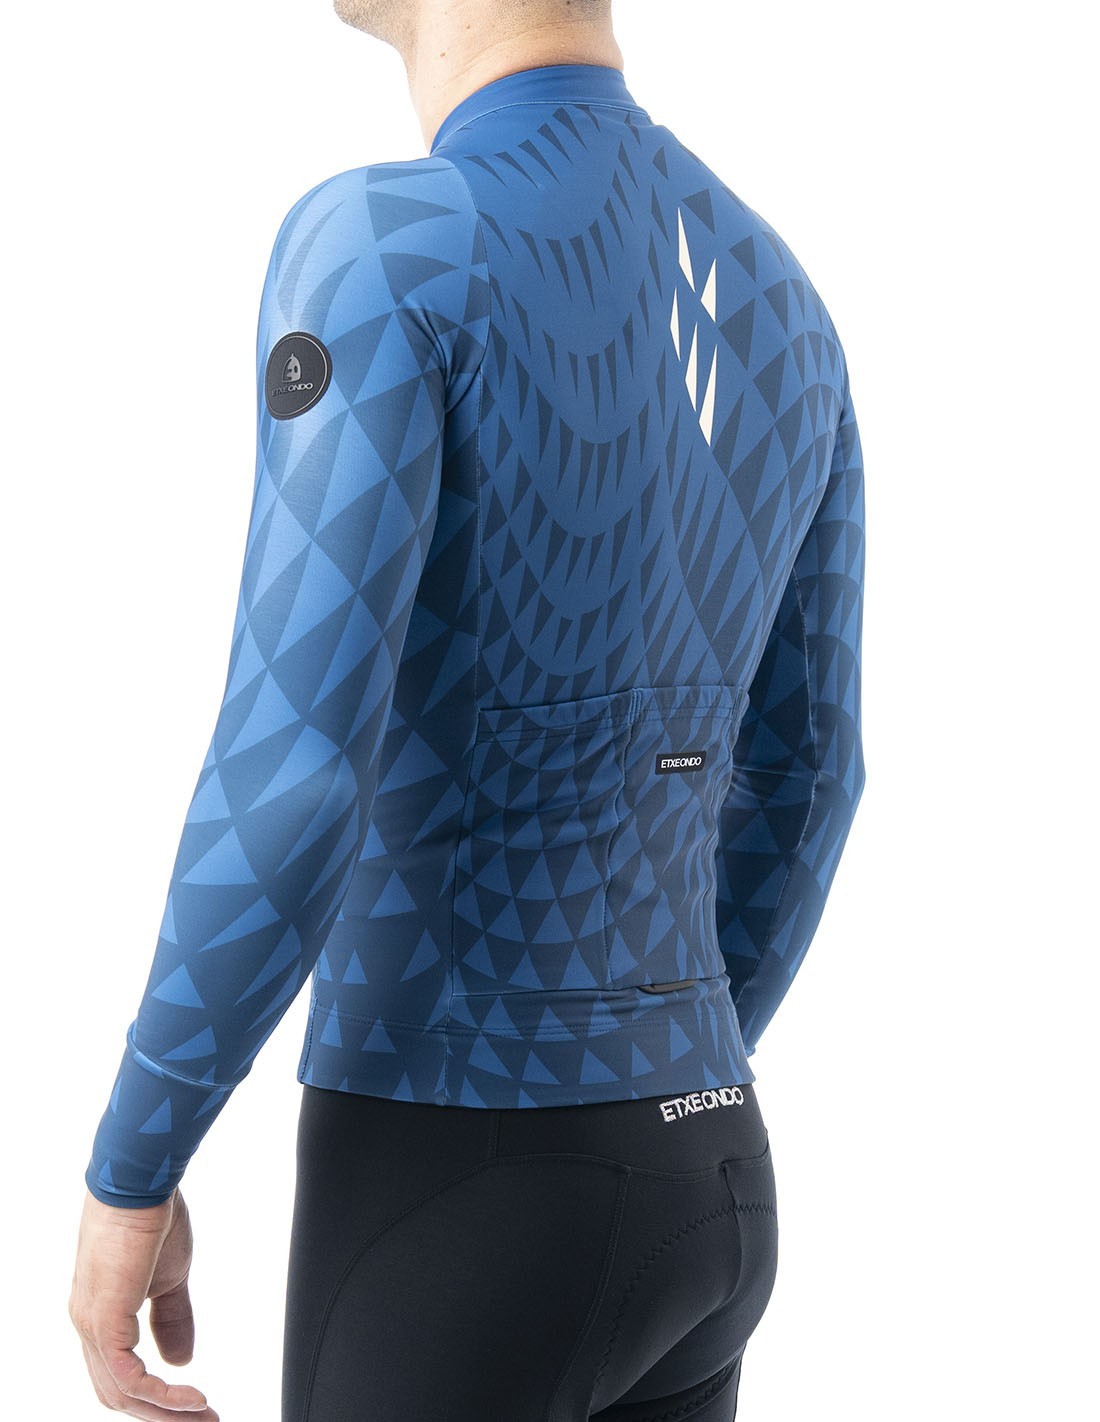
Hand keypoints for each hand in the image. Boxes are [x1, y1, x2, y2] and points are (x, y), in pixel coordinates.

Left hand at [69, 1186, 218, 1419]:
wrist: (140, 1185)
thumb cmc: (152, 1218)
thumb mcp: (170, 1278)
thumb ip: (173, 1319)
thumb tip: (181, 1361)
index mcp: (102, 1315)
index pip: (120, 1375)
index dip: (156, 1398)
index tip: (196, 1406)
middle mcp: (89, 1326)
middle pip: (118, 1395)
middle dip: (163, 1416)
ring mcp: (93, 1326)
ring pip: (122, 1394)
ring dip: (165, 1413)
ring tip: (203, 1417)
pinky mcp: (105, 1321)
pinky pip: (129, 1378)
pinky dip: (162, 1395)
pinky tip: (192, 1397)